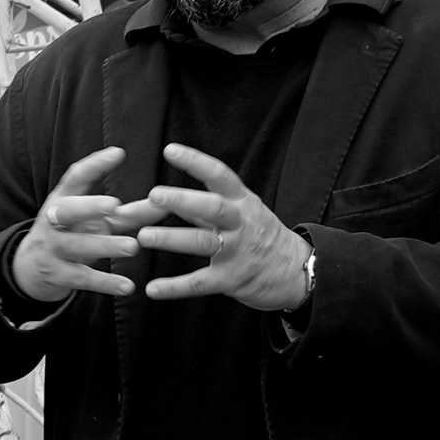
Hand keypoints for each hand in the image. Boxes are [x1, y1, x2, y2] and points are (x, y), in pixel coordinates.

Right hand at [5, 146, 162, 306]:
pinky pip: (81, 278)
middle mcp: (53, 221)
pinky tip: (127, 286)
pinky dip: (104, 283)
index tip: (118, 154)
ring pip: (77, 246)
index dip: (94, 166)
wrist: (29, 268)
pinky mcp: (56, 274)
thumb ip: (130, 213)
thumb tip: (165, 204)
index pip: (75, 177)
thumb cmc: (72, 234)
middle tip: (114, 204)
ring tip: (132, 247)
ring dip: (105, 246)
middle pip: (68, 211)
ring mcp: (52, 248)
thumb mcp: (96, 221)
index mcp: (63, 200)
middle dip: (89, 207)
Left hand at [135, 144, 311, 309]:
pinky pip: (200, 283)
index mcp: (241, 202)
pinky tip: (152, 289)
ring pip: (203, 242)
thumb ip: (203, 206)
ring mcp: (237, 251)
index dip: (196, 162)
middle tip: (154, 195)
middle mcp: (240, 223)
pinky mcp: (232, 279)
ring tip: (143, 237)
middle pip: (213, 207)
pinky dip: (175, 287)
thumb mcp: (239, 212)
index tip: (171, 150)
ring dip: (172, 239)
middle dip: (183, 200)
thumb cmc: (259, 235)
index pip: (220, 175)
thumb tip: (165, 196)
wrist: (297, 270)